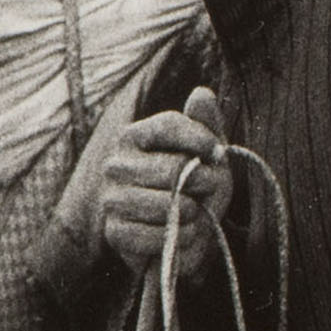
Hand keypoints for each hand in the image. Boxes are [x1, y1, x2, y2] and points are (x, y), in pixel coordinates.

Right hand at [99, 87, 232, 272]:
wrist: (186, 231)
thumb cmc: (197, 185)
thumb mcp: (206, 152)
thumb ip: (205, 122)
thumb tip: (201, 92)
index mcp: (133, 137)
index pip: (167, 126)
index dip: (199, 139)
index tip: (218, 153)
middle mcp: (115, 165)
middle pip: (171, 169)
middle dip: (202, 183)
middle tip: (208, 191)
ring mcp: (112, 199)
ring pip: (164, 204)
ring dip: (192, 214)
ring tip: (196, 214)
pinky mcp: (114, 232)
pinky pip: (154, 235)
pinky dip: (177, 238)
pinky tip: (182, 234)